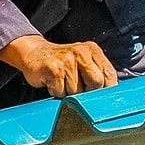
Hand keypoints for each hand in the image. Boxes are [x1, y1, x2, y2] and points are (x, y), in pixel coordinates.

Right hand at [0, 35, 117, 96]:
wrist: (33, 52)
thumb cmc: (62, 61)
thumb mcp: (83, 59)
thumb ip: (97, 71)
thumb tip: (111, 93)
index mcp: (92, 50)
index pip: (110, 74)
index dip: (107, 88)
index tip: (101, 94)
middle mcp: (81, 52)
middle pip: (97, 83)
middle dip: (88, 91)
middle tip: (78, 86)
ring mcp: (67, 61)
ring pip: (78, 91)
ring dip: (69, 92)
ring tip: (63, 81)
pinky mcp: (54, 70)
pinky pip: (61, 92)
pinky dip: (56, 92)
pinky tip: (53, 82)